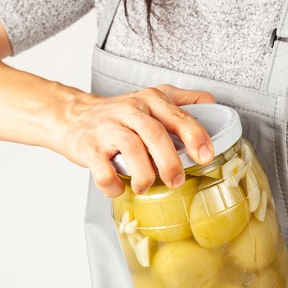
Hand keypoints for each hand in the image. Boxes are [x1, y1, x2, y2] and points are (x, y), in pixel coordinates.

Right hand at [57, 84, 215, 196]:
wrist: (72, 116)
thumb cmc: (119, 114)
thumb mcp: (152, 99)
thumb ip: (183, 101)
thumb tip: (214, 107)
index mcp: (151, 100)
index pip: (177, 115)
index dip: (195, 135)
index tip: (206, 156)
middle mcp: (130, 110)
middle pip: (155, 134)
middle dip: (170, 162)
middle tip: (176, 181)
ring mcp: (107, 128)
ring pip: (130, 149)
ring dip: (144, 174)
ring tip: (147, 186)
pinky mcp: (87, 147)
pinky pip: (102, 169)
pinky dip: (113, 184)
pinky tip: (120, 189)